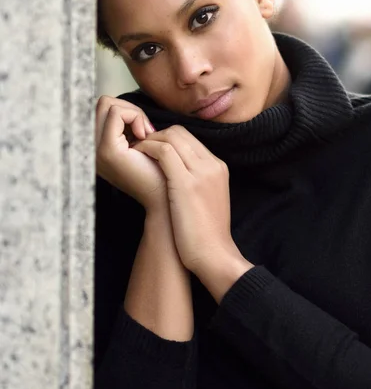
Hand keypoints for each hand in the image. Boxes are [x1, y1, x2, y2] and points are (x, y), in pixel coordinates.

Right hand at [95, 96, 166, 210]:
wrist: (163, 197)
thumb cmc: (158, 171)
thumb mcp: (140, 144)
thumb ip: (129, 127)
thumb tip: (127, 107)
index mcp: (96, 146)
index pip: (103, 108)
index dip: (128, 112)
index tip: (145, 132)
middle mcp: (90, 148)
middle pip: (103, 102)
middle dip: (130, 110)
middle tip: (147, 132)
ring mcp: (94, 149)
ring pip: (107, 104)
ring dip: (133, 114)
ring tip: (147, 136)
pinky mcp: (106, 150)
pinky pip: (116, 113)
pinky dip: (135, 117)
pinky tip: (146, 137)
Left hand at [133, 126, 251, 300]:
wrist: (215, 255)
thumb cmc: (205, 234)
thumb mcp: (207, 200)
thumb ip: (197, 182)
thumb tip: (175, 176)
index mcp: (218, 168)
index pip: (189, 139)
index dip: (166, 140)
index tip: (150, 151)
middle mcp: (212, 165)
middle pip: (180, 132)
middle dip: (156, 136)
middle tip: (138, 148)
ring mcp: (202, 172)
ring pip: (171, 136)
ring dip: (149, 140)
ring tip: (135, 152)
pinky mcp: (187, 182)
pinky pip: (164, 151)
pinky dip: (147, 149)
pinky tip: (136, 158)